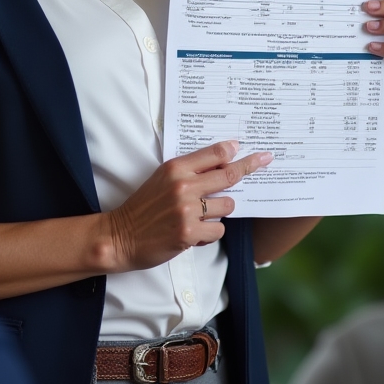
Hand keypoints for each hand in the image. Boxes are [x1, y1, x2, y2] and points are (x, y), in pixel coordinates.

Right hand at [105, 140, 271, 271]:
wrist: (119, 236)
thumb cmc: (143, 208)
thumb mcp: (161, 179)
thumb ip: (188, 171)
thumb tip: (220, 163)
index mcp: (175, 168)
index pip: (213, 153)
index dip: (233, 150)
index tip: (246, 148)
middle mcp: (183, 185)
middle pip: (228, 174)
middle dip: (249, 167)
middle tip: (264, 160)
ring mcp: (187, 209)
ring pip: (227, 205)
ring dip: (220, 211)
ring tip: (201, 216)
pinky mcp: (189, 232)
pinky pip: (218, 229)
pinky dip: (209, 232)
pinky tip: (193, 233)